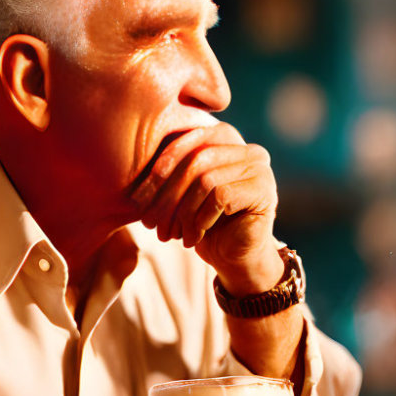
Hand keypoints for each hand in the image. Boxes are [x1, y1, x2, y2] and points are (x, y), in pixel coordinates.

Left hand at [132, 124, 281, 293]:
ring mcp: (259, 168)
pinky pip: (221, 196)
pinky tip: (193, 237)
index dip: (159, 166)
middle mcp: (247, 148)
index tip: (138, 197)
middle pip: (195, 160)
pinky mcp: (263, 190)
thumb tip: (131, 158)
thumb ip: (169, 169)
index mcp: (225, 139)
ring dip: (181, 211)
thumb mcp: (181, 193)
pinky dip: (200, 219)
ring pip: (205, 179)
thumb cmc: (204, 223)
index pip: (187, 140)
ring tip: (170, 233)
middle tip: (148, 220)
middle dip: (166, 193)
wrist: (234, 257)